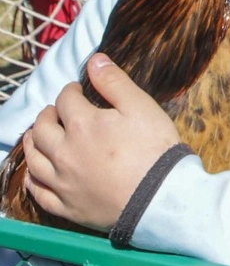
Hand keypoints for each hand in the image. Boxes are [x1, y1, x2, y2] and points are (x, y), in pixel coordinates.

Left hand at [23, 54, 181, 231]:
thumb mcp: (142, 107)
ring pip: (34, 158)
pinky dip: (33, 180)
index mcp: (82, 124)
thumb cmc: (155, 149)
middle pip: (42, 128)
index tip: (78, 90)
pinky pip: (38, 192)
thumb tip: (94, 59)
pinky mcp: (66, 206)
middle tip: (57, 112)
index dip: (71, 91)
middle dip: (47, 115)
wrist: (160, 198)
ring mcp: (62, 181)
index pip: (65, 100)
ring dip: (33, 143)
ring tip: (38, 136)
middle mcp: (63, 152)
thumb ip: (115, 82)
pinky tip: (35, 173)